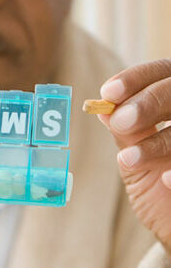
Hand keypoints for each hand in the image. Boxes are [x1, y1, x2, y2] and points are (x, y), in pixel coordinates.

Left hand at [97, 59, 170, 253]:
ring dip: (163, 140)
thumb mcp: (137, 163)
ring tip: (130, 160)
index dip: (136, 78)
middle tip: (122, 121)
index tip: (107, 92)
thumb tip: (103, 108)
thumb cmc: (160, 195)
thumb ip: (126, 135)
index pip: (163, 72)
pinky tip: (167, 181)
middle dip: (150, 101)